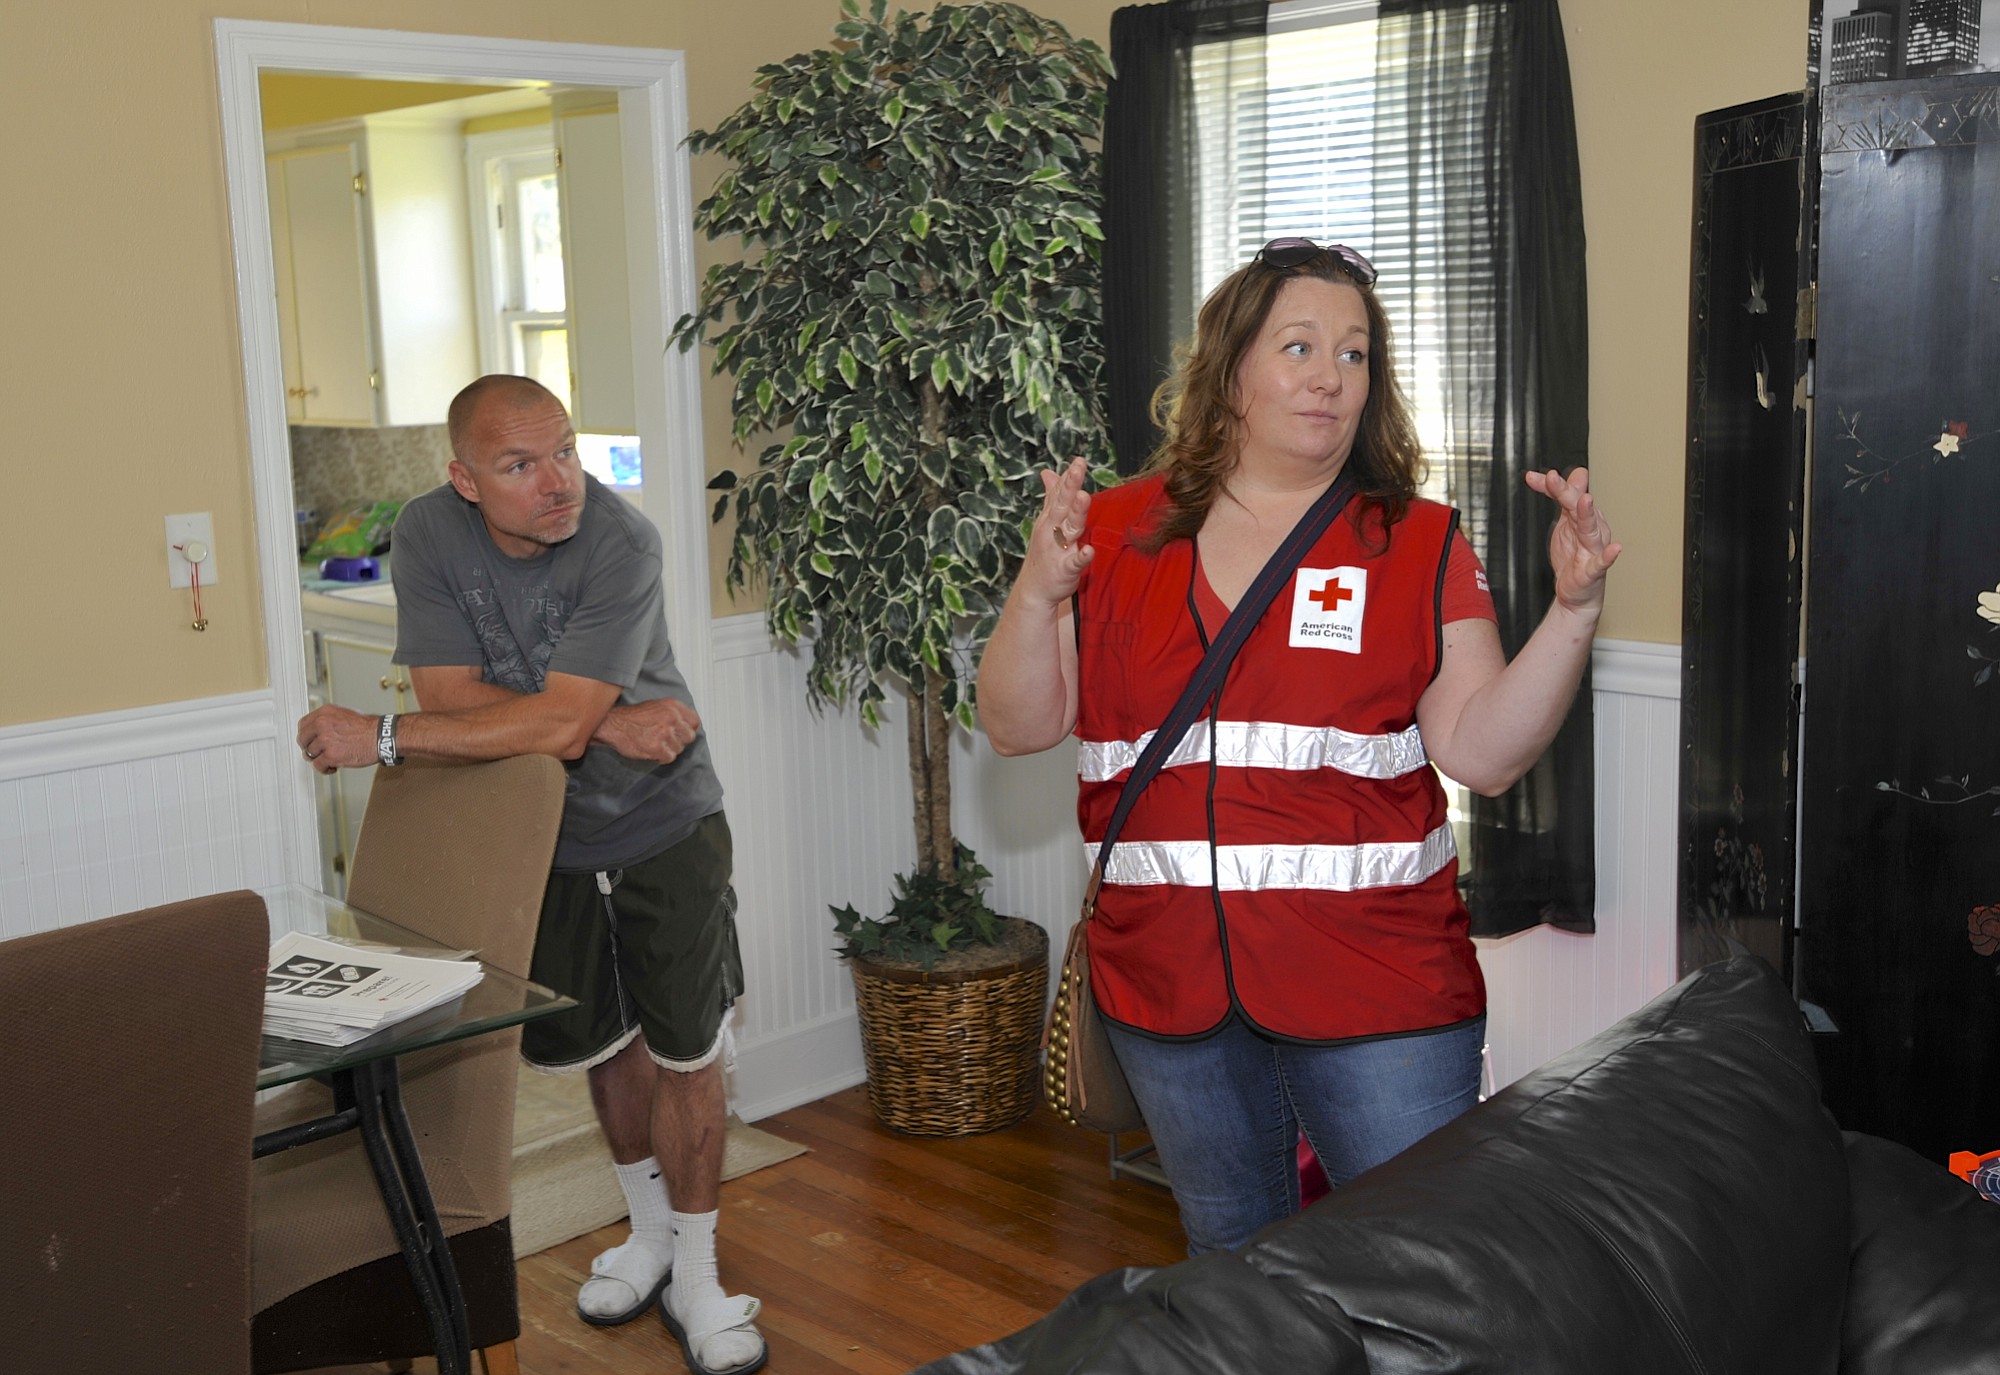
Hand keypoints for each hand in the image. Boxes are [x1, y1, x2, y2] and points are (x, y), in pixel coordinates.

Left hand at [296, 705, 382, 773]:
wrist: (381, 737)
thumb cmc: (369, 727)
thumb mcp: (345, 714)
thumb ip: (328, 720)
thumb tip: (318, 730)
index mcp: (325, 713)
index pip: (302, 724)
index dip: (305, 735)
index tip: (308, 740)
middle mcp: (322, 724)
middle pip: (302, 740)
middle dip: (309, 747)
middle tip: (316, 752)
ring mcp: (325, 740)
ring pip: (309, 754)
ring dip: (318, 759)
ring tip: (327, 760)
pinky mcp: (331, 755)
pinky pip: (317, 765)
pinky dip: (324, 769)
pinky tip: (332, 767)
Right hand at [593, 697, 701, 764]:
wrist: (613, 725)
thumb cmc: (632, 717)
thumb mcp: (657, 706)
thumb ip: (674, 714)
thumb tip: (687, 725)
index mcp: (672, 706)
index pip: (694, 722)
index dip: (687, 730)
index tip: (680, 733)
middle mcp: (671, 717)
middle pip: (689, 737)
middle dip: (678, 741)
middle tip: (665, 740)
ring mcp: (664, 732)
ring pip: (679, 749)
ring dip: (668, 749)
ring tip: (654, 743)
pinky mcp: (657, 747)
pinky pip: (669, 758)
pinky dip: (661, 758)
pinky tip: (651, 750)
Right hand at [1022, 456, 1095, 604]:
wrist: (1034, 590)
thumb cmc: (1044, 553)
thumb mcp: (1045, 522)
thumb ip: (1050, 497)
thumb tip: (1048, 472)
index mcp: (1050, 519)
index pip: (1059, 494)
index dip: (1068, 478)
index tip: (1078, 460)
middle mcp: (1053, 531)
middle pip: (1063, 505)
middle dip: (1070, 486)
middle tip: (1078, 467)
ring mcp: (1058, 550)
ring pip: (1069, 528)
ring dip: (1076, 513)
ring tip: (1084, 497)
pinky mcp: (1065, 570)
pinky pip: (1074, 563)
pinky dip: (1081, 557)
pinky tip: (1089, 551)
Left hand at [1524, 467, 1621, 614]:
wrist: (1577, 592)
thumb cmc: (1573, 556)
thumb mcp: (1562, 523)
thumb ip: (1558, 500)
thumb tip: (1554, 474)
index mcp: (1583, 517)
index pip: (1568, 495)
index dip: (1552, 486)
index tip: (1533, 477)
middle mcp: (1591, 529)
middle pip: (1578, 507)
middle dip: (1566, 492)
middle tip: (1552, 478)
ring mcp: (1593, 549)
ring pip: (1590, 529)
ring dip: (1587, 514)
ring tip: (1585, 501)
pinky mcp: (1593, 571)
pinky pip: (1602, 562)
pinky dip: (1609, 556)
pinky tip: (1616, 549)